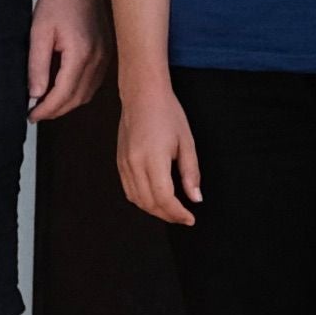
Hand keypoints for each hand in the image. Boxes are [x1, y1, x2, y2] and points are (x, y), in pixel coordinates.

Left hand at [27, 0, 106, 122]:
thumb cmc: (58, 1)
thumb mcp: (39, 32)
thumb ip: (37, 65)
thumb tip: (35, 95)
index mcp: (81, 55)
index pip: (63, 95)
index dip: (46, 110)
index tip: (30, 116)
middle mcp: (97, 60)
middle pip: (77, 99)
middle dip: (55, 111)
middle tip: (34, 114)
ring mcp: (105, 58)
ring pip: (86, 94)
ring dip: (67, 104)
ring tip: (45, 105)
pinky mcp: (106, 54)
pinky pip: (93, 83)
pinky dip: (77, 93)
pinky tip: (61, 90)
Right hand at [115, 76, 199, 225]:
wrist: (142, 95)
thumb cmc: (167, 114)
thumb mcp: (187, 142)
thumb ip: (191, 173)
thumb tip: (195, 198)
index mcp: (153, 158)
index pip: (164, 197)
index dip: (177, 213)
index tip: (190, 218)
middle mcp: (134, 164)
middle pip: (149, 202)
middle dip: (168, 215)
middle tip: (184, 218)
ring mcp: (124, 164)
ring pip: (137, 199)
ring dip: (154, 210)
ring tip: (171, 211)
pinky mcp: (119, 162)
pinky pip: (129, 190)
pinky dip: (141, 200)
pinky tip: (154, 200)